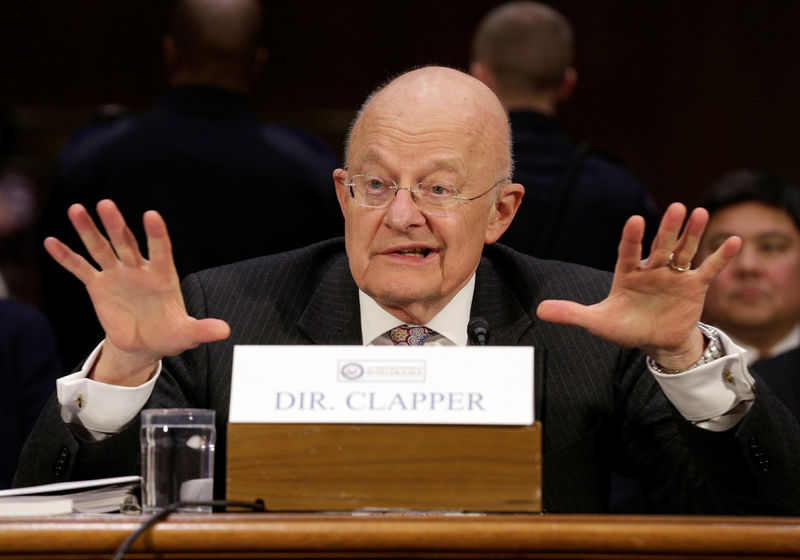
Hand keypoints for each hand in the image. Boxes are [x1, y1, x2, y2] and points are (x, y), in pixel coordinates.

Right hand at [44, 200, 229, 384]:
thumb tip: (225, 330)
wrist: (145, 344)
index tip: (151, 215)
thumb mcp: (187, 334)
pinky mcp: (98, 286)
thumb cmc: (170, 334)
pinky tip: (51, 241)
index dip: (156, 234)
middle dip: (116, 225)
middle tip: (106, 204)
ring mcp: (118, 275)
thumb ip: (203, 329)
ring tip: (76, 209)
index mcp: (163, 276)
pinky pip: (81, 268)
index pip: (161, 250)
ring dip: (88, 230)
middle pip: (126, 243)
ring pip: (102, 248)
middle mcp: (139, 269)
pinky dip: (67, 257)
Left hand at [536, 202, 740, 370]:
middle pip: (661, 245)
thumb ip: (571, 313)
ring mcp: (674, 275)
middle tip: (675, 207)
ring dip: (692, 233)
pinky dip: (720, 257)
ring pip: (684, 250)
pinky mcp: (693, 286)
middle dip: (667, 228)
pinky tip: (732, 241)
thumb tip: (539, 310)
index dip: (632, 237)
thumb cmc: (624, 327)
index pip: (628, 251)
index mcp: (627, 273)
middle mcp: (652, 268)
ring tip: (699, 212)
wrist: (653, 341)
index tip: (634, 220)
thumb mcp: (597, 322)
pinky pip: (708, 269)